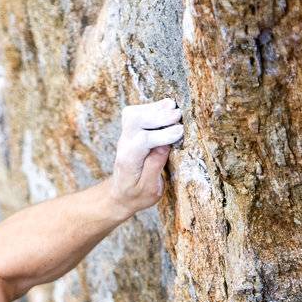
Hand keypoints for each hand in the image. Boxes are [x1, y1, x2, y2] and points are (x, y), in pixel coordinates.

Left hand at [108, 99, 183, 213]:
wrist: (120, 193)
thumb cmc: (136, 194)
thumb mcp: (149, 189)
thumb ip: (155, 167)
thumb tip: (165, 146)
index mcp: (129, 161)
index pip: (143, 141)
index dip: (163, 134)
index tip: (181, 132)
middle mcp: (124, 145)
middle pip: (135, 121)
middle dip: (158, 116)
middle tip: (178, 115)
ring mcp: (125, 136)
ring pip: (134, 113)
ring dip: (155, 109)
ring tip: (174, 108)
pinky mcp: (130, 131)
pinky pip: (136, 112)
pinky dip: (152, 107)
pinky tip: (166, 107)